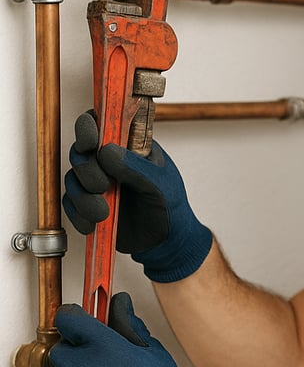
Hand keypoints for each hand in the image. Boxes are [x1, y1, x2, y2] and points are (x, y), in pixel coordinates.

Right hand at [63, 111, 212, 281]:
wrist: (167, 241)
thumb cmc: (170, 205)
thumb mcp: (160, 183)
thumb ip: (135, 167)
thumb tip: (105, 150)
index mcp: (129, 147)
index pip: (102, 125)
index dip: (88, 127)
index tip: (90, 139)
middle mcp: (109, 162)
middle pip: (80, 152)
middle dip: (87, 169)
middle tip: (103, 185)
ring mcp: (97, 184)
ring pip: (73, 180)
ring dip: (84, 197)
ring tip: (104, 212)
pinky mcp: (88, 206)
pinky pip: (71, 205)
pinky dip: (79, 215)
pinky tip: (95, 223)